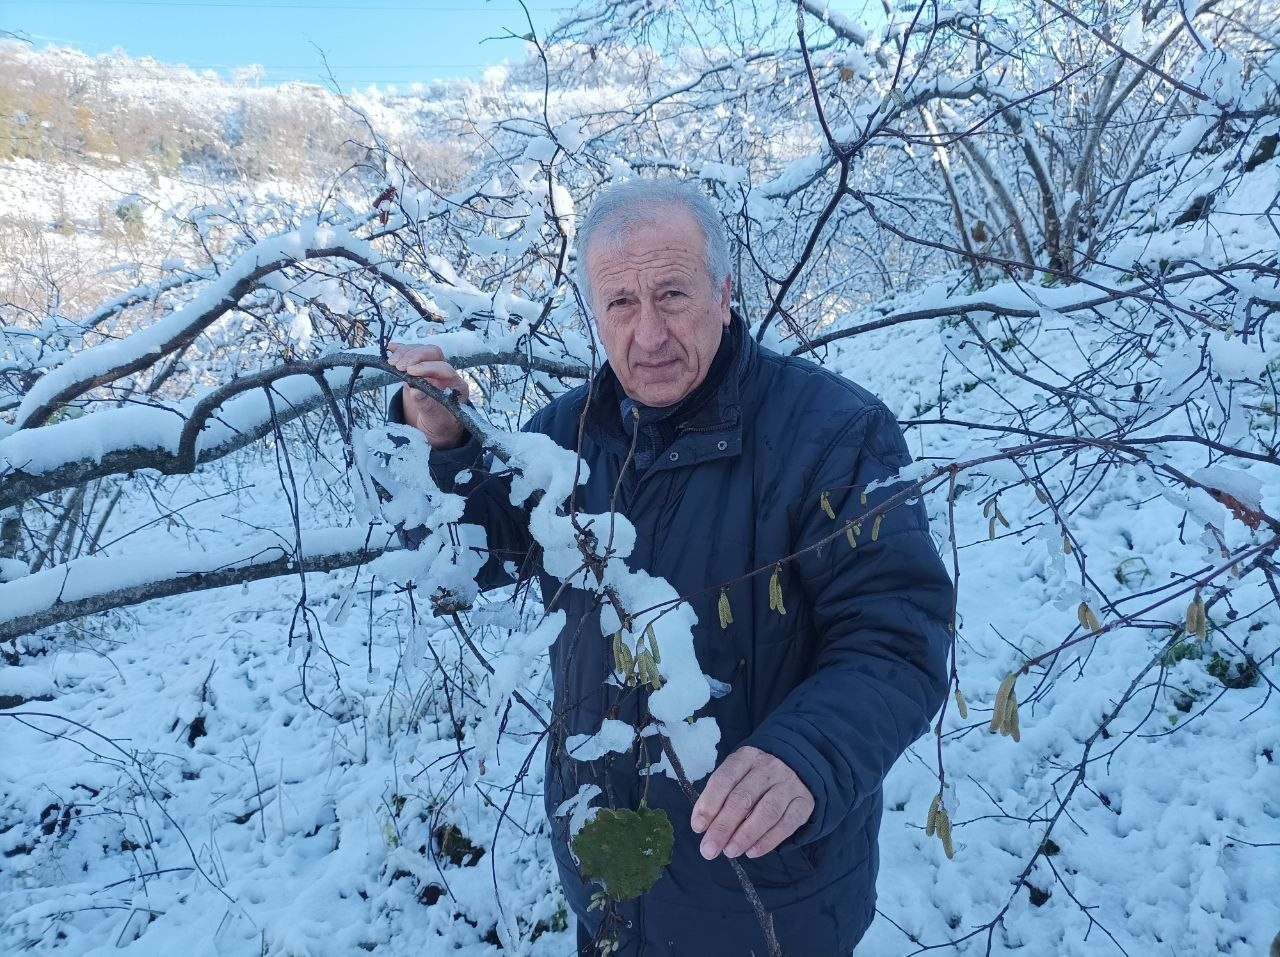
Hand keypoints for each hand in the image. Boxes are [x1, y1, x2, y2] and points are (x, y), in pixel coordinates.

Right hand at [386, 342, 469, 449]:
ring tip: (391, 362)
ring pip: (422, 350)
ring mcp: (432, 368)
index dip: (426, 367)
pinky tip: (390, 349)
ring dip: (405, 353)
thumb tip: (415, 391)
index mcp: (456, 385)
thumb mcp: (435, 419)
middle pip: (433, 354)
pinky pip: (412, 354)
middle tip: (398, 365)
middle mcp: (446, 373)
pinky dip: (401, 350)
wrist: (437, 426)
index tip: (410, 371)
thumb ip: (427, 404)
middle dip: (414, 356)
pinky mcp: (419, 368)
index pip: (443, 368)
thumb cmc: (440, 423)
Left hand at [690, 745, 813, 860]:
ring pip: (766, 812)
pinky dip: (768, 841)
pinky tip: (752, 852)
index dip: (710, 803)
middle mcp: (768, 768)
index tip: (698, 827)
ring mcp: (789, 784)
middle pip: (744, 798)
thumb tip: (702, 826)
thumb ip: (718, 797)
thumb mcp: (736, 777)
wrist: (797, 769)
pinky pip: (786, 824)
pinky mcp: (804, 803)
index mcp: (745, 757)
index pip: (725, 779)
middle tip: (709, 849)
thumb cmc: (755, 777)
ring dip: (745, 835)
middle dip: (723, 826)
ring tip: (730, 852)